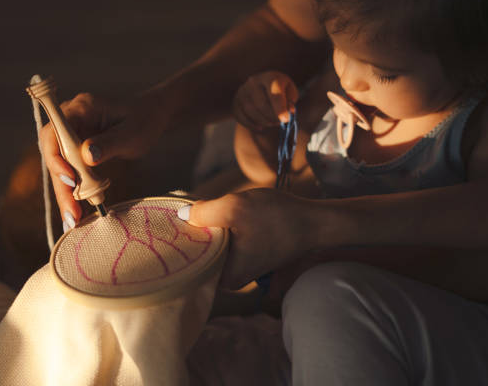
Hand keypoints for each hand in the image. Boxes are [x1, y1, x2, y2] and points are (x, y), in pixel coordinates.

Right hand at [39, 92, 164, 225]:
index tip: (71, 181)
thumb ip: (110, 143)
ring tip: (74, 220)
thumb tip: (87, 156)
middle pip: (54, 155)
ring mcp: (71, 137)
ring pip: (60, 169)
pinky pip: (70, 173)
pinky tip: (76, 213)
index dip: (56, 159)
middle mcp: (70, 121)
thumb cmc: (143, 120)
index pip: (54, 133)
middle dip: (61, 186)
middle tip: (72, 214)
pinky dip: (74, 193)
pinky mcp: (75, 152)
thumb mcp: (132, 133)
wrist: (149, 118)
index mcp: (80, 108)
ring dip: (66, 195)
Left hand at [184, 188, 310, 289]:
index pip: (190, 261)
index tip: (172, 222)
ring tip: (202, 209)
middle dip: (194, 232)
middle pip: (200, 253)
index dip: (181, 239)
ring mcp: (241, 268)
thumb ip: (204, 212)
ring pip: (213, 245)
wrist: (315, 221)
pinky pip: (225, 243)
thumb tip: (182, 214)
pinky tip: (219, 213)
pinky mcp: (248, 256)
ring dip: (209, 227)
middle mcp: (231, 280)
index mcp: (225, 278)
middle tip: (184, 210)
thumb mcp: (234, 208)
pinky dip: (222, 228)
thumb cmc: (277, 218)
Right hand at [233, 71, 298, 129]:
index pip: (274, 94)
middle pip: (261, 104)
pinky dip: (251, 124)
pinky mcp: (235, 101)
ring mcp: (242, 91)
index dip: (280, 109)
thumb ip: (290, 102)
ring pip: (251, 111)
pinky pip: (241, 117)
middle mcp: (253, 81)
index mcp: (270, 77)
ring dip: (263, 121)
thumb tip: (288, 111)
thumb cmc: (281, 90)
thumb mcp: (290, 93)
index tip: (286, 119)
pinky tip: (260, 126)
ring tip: (271, 122)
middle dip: (272, 117)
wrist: (263, 86)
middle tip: (279, 122)